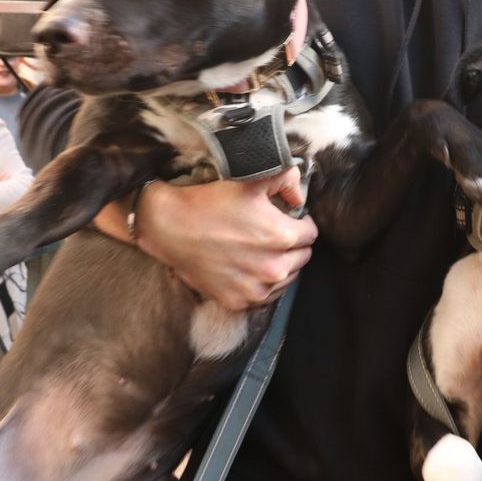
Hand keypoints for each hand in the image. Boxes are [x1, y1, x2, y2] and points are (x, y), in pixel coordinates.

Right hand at [134, 168, 317, 310]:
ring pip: (286, 278)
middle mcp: (273, 268)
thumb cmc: (210, 201)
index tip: (286, 218)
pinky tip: (247, 266)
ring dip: (280, 264)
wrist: (170, 226)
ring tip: (259, 249)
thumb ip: (286, 179)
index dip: (300, 223)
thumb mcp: (251, 179)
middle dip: (292, 244)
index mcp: (282, 236)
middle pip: (302, 257)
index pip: (310, 233)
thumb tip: (299, 196)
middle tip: (271, 232)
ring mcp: (255, 289)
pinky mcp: (237, 301)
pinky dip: (260, 283)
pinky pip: (263, 295)